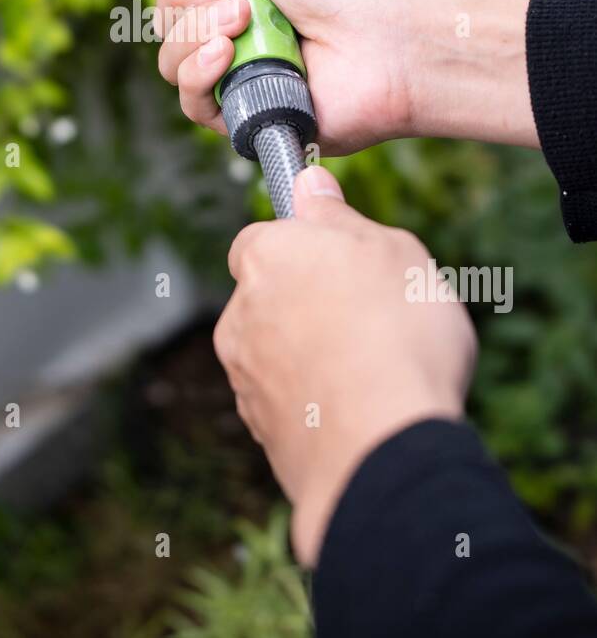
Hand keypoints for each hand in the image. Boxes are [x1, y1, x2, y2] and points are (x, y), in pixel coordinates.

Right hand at [154, 0, 537, 153]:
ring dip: (196, 32)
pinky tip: (226, 56)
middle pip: (166, 14)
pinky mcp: (247, 114)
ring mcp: (241, 74)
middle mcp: (237, 28)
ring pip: (171, 58)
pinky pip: (193, 103)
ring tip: (244, 20)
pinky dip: (199, 74)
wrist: (391, 43)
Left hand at [214, 165, 476, 566]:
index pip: (264, 237)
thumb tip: (309, 185)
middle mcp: (240, 314)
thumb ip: (339, 217)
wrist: (382, 452)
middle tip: (372, 316)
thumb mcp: (391, 250)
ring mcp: (244, 376)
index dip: (304, 246)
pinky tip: (361, 409)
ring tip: (374, 369)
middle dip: (309, 303)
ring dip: (311, 354)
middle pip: (270, 296)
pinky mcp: (258, 430)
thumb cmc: (397, 337)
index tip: (344, 259)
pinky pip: (287, 400)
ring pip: (276, 350)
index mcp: (266, 257)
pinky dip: (315, 401)